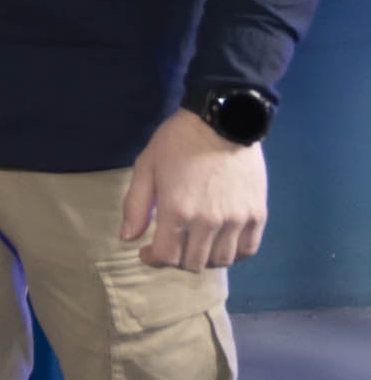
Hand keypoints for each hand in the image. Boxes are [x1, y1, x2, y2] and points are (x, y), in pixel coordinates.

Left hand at [121, 108, 267, 270]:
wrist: (222, 122)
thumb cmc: (178, 142)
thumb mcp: (146, 167)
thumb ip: (136, 205)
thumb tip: (127, 238)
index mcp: (177, 210)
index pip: (166, 256)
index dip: (153, 259)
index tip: (147, 253)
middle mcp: (208, 222)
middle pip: (193, 263)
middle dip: (176, 259)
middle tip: (170, 246)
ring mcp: (237, 220)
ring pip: (221, 261)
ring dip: (204, 258)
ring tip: (194, 244)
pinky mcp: (258, 215)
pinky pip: (248, 250)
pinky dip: (233, 254)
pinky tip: (221, 243)